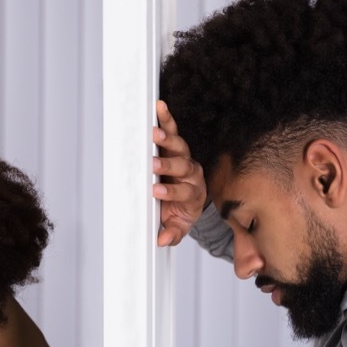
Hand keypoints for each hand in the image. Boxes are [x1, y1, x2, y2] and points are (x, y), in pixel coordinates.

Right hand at [152, 99, 207, 246]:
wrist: (190, 201)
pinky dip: (167, 119)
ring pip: (179, 146)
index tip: (157, 191)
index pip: (185, 191)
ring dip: (166, 138)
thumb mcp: (179, 226)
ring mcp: (185, 158)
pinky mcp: (177, 147)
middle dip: (168, 165)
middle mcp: (193, 173)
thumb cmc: (181, 212)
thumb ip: (173, 233)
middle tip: (153, 164)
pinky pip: (173, 131)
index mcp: (194, 193)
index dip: (172, 191)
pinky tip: (159, 107)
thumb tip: (162, 240)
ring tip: (152, 132)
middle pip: (183, 166)